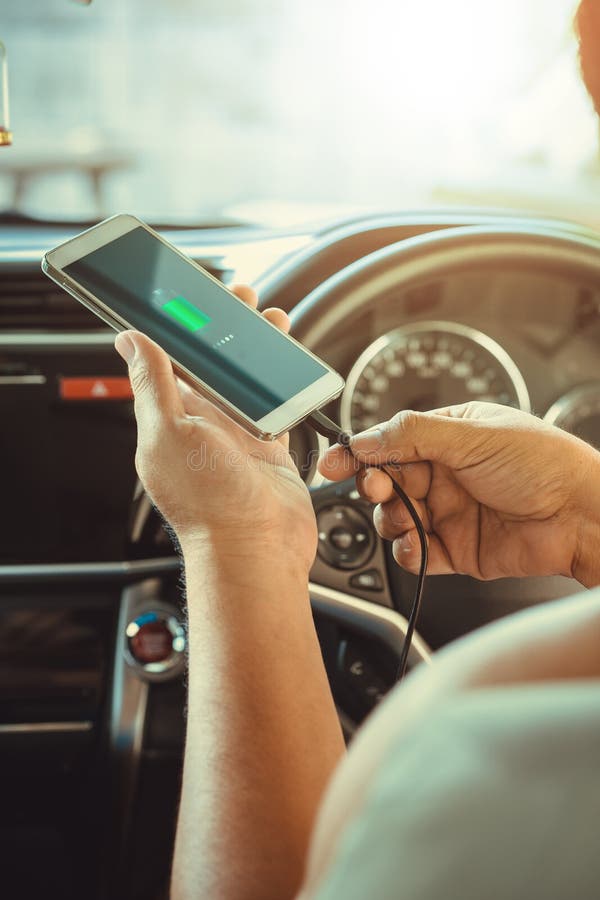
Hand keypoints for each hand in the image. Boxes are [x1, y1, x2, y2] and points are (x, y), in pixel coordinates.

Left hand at [115, 286, 316, 571]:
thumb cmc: (211, 505)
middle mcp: (200, 425)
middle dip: (224, 329)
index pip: (166, 359)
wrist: (257, 552)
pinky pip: (274, 406)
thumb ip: (153, 385)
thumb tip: (129, 341)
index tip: (187, 296)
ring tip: (270, 322)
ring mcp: (235, 436)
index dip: (177, 326)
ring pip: (245, 380)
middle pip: (211, 363)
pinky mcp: (266, 448)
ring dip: (256, 350)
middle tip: (239, 300)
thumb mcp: (170, 434)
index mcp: (168, 418)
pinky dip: (282, 384)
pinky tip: (289, 366)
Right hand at [319, 402, 599, 584]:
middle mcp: (445, 474)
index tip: (334, 463)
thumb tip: (364, 438)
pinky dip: (409, 554)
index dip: (359, 452)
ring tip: (408, 520)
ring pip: (394, 520)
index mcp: (448, 436)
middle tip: (378, 489)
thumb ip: (412, 435)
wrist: (582, 518)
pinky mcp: (456, 550)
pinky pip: (415, 555)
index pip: (390, 441)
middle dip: (374, 487)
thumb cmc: (545, 465)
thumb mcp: (473, 434)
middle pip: (386, 482)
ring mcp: (449, 513)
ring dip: (391, 522)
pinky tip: (418, 548)